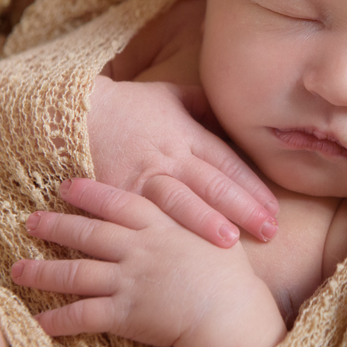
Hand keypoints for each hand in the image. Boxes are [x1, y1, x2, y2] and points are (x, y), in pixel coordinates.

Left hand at [12, 178, 285, 346]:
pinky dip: (58, 318)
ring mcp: (130, 280)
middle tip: (30, 221)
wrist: (231, 314)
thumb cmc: (231, 275)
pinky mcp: (125, 313)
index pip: (119, 203)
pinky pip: (83, 315)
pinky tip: (39, 319)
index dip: (90, 194)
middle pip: (89, 233)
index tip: (66, 186)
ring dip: (43, 271)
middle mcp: (140, 249)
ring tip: (18, 269)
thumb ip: (190, 211)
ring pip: (76, 272)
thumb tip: (172, 187)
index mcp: (162, 226)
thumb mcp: (215, 231)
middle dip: (56, 225)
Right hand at [89, 75, 278, 246]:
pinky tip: (177, 250)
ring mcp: (142, 177)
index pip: (227, 162)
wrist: (73, 113)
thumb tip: (230, 111)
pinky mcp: (117, 194)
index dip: (252, 186)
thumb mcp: (168, 95)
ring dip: (205, 222)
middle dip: (243, 208)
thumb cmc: (126, 105)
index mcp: (186, 134)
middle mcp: (169, 157)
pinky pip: (142, 216)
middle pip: (212, 184)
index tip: (274, 208)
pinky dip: (162, 232)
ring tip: (230, 242)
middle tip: (269, 230)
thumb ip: (202, 104)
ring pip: (179, 201)